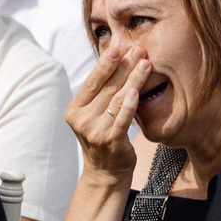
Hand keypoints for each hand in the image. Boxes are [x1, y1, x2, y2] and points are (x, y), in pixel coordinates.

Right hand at [67, 49, 148, 189]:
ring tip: (146, 63)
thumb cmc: (104, 138)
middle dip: (124, 66)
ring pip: (116, 99)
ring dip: (132, 79)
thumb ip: (101, 94)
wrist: (106, 173)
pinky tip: (136, 91)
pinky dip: (129, 104)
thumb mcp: (94, 115)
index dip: (105, 63)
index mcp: (75, 110)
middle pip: (106, 87)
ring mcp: (95, 132)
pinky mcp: (111, 141)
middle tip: (138, 49)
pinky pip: (122, 119)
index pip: (92, 81)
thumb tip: (118, 60)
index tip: (119, 47)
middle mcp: (82, 120)